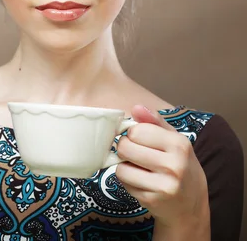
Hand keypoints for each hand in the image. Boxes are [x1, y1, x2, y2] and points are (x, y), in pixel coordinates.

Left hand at [116, 105, 209, 231]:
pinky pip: (124, 184)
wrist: (192, 204)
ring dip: (124, 167)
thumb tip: (136, 108)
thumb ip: (155, 122)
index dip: (132, 134)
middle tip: (136, 154)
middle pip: (125, 147)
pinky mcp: (152, 200)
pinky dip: (128, 181)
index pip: (136, 130)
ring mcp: (164, 185)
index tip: (139, 140)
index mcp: (179, 145)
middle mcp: (174, 165)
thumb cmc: (180, 165)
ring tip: (139, 169)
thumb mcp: (174, 140)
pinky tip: (142, 182)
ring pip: (121, 168)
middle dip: (125, 149)